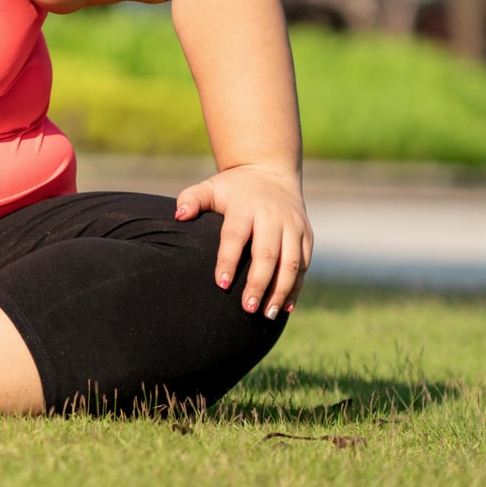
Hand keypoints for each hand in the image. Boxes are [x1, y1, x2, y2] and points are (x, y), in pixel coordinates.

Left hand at [174, 163, 312, 319]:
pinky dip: (295, 287)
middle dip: (258, 284)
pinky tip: (285, 306)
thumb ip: (192, 199)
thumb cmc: (233, 188)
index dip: (228, 260)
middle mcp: (272, 217)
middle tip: (247, 309)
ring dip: (280, 291)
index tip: (220, 284)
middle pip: (267, 254)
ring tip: (267, 315)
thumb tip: (178, 215)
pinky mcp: (306, 235)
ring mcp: (293, 226)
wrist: (271, 171)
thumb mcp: (211, 187)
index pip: (235, 236)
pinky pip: (304, 265)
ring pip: (291, 263)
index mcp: (245, 207)